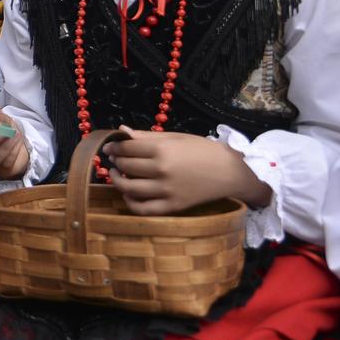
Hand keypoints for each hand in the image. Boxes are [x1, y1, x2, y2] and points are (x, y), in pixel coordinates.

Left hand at [103, 129, 269, 214]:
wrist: (229, 173)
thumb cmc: (203, 151)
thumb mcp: (176, 138)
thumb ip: (147, 136)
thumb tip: (122, 130)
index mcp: (162, 150)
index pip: (127, 148)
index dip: (114, 147)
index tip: (109, 147)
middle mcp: (161, 170)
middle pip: (127, 166)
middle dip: (116, 161)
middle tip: (114, 159)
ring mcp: (166, 190)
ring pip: (129, 188)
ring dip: (117, 180)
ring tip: (117, 174)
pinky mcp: (172, 206)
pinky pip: (143, 209)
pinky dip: (130, 203)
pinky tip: (128, 194)